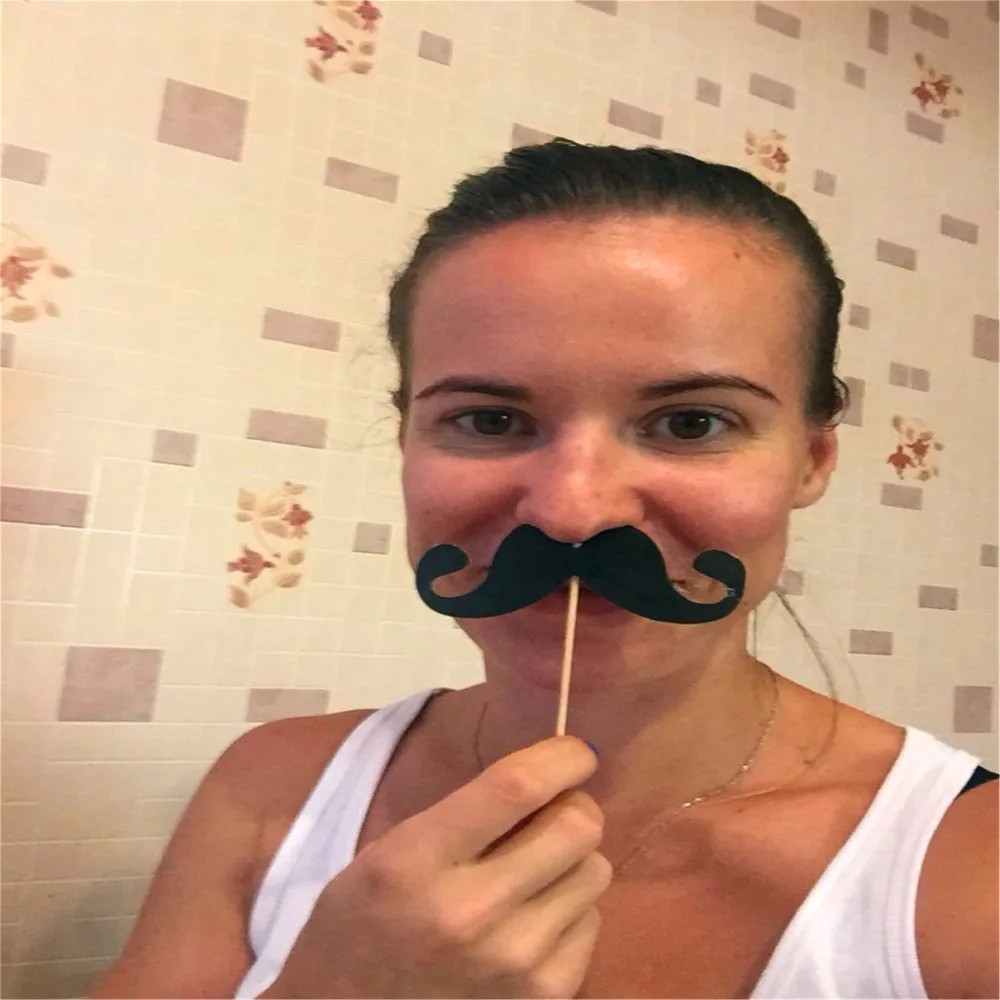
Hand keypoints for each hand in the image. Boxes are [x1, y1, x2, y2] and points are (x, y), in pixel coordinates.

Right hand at [263, 735, 607, 998]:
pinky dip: (572, 910)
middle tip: (551, 812)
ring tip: (535, 871)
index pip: (516, 787)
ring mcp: (514, 962)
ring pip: (595, 871)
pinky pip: (593, 921)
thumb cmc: (364, 921)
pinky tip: (533, 918)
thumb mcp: (389, 850)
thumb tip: (547, 774)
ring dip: (573, 859)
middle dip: (573, 806)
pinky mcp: (544, 997)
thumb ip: (463, 813)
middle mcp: (471, 911)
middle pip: (576, 827)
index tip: (575, 752)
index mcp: (417, 860)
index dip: (561, 758)